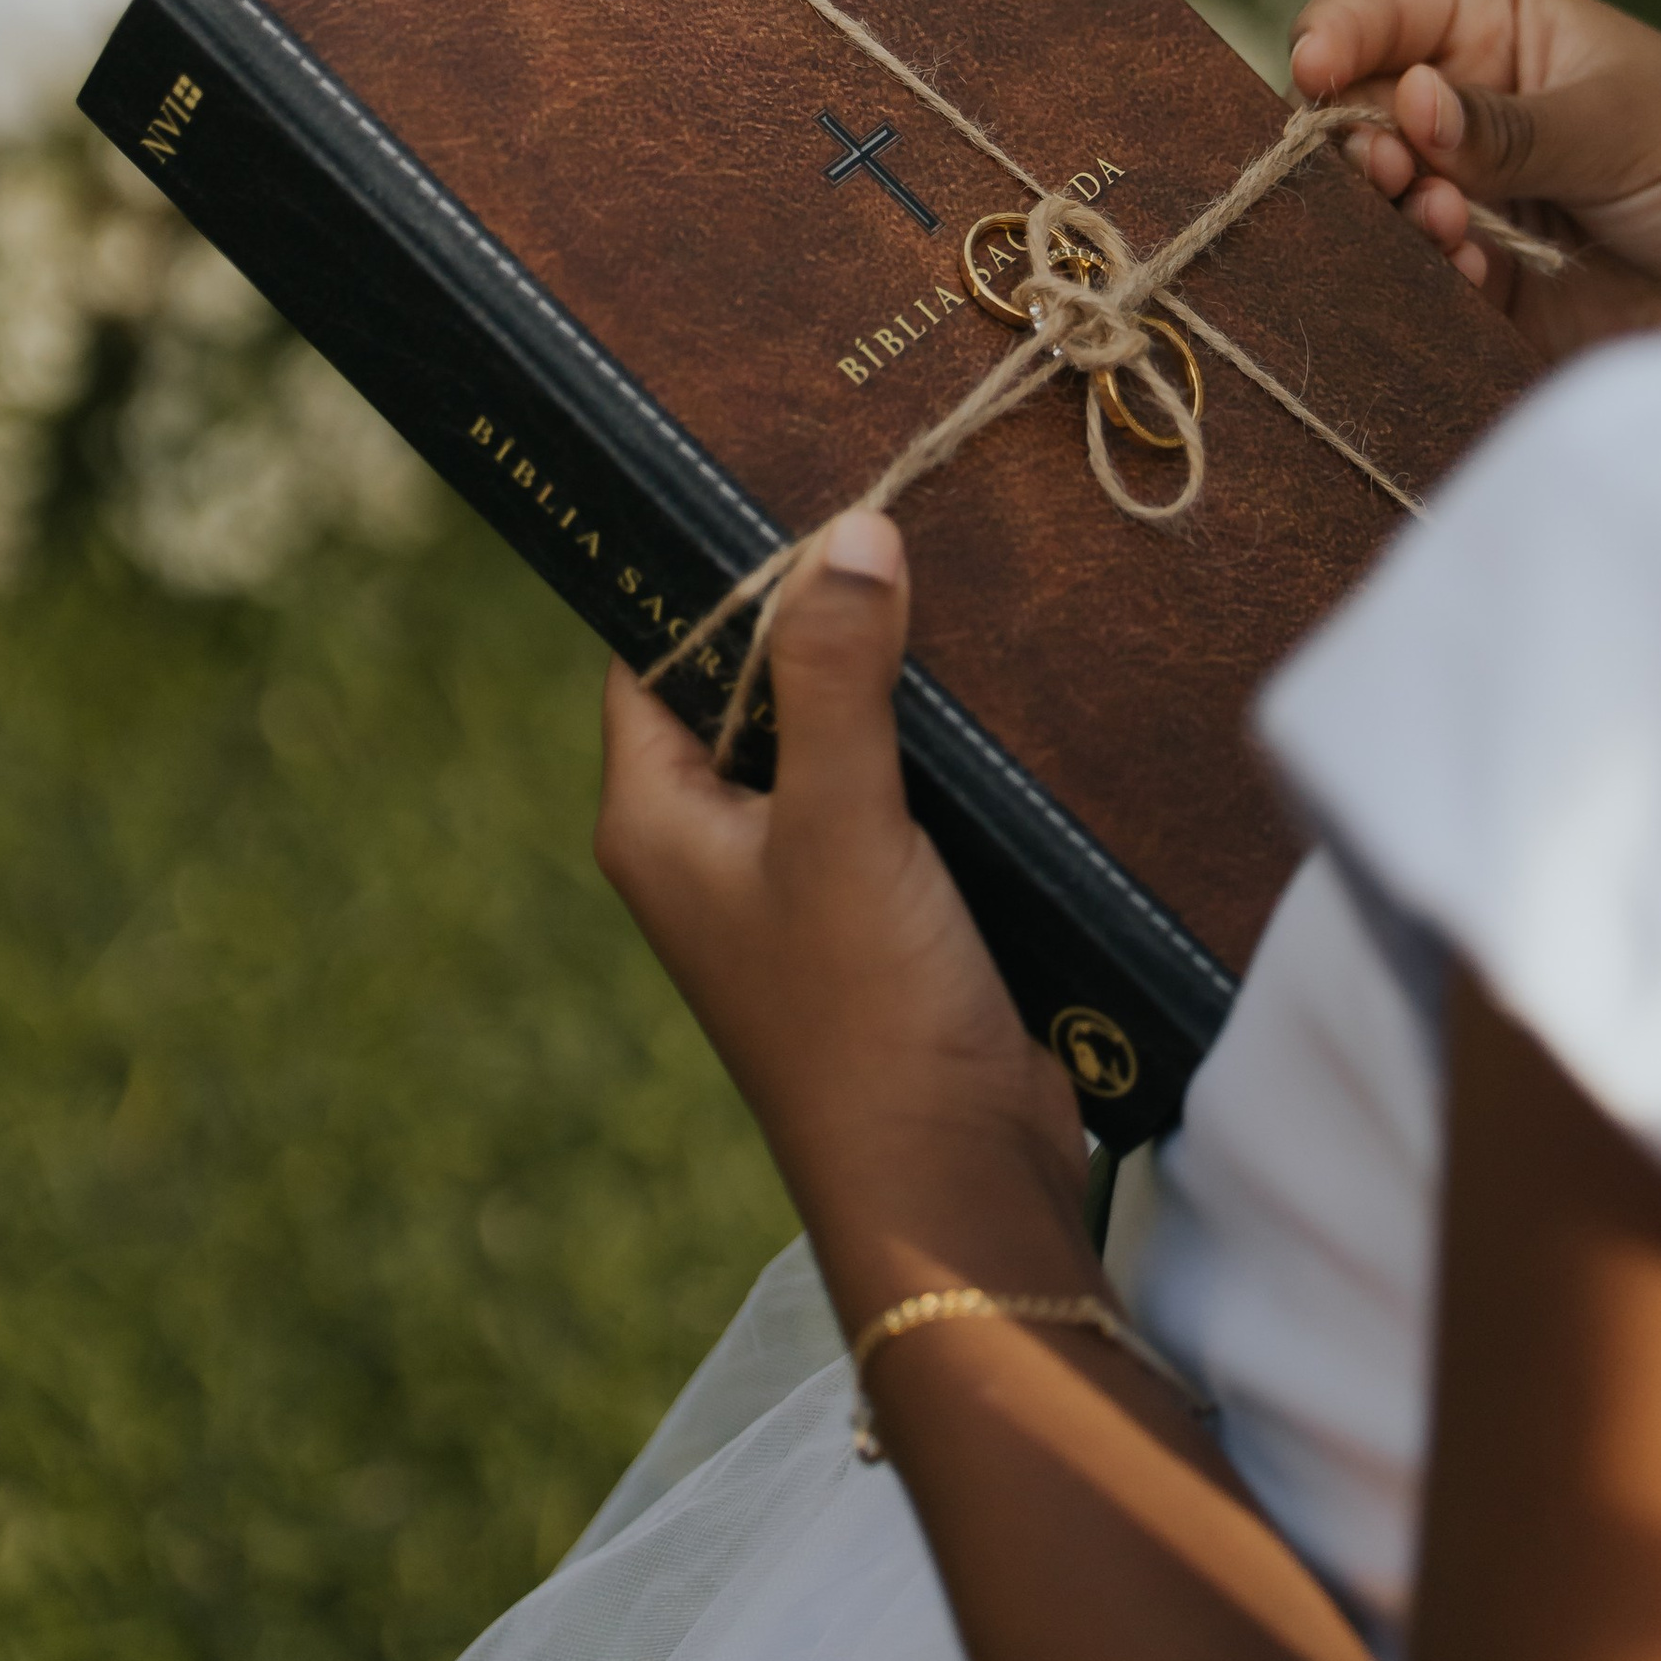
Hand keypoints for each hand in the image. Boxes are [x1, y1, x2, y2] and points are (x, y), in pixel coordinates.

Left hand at [594, 514, 1086, 1327]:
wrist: (954, 1187)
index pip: (656, 648)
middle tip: (898, 492)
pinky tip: (1004, 677)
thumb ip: (837, 676)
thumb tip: (849, 532)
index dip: (712, 567)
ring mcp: (799, 876)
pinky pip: (899, 785)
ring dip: (892, 669)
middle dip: (822, 604)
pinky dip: (941, 737)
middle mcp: (713, 841)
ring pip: (836, 728)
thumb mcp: (843, 825)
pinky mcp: (883, 904)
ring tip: (961, 561)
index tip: (789, 474)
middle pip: (753, 679)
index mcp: (656, 816)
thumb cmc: (864, 1017)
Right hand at [1291, 0, 1660, 364]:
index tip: (1317, 72)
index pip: (1379, 13)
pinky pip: (1423, 283)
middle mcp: (1475, 109)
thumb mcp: (1631, 124)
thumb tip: (1404, 103)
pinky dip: (1426, 279)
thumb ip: (1513, 127)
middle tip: (1392, 170)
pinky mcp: (1495, 291)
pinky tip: (1469, 271)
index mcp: (1501, 24)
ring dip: (1391, 213)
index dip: (1335, 36)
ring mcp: (1481, 201)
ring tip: (1447, 222)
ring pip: (1380, 204)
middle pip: (1357, 114)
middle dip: (1355, 141)